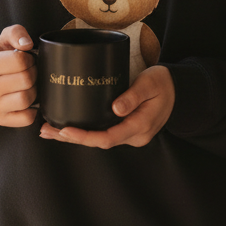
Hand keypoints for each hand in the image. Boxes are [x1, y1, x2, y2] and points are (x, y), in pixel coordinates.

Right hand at [0, 25, 36, 127]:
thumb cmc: (3, 56)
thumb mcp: (6, 38)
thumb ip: (16, 33)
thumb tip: (26, 44)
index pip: (19, 60)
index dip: (29, 58)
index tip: (26, 59)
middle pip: (25, 80)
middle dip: (33, 73)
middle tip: (30, 71)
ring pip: (26, 99)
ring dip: (34, 91)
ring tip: (28, 85)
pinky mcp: (1, 120)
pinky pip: (27, 118)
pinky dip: (33, 110)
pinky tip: (29, 100)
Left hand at [39, 65, 174, 148]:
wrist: (178, 90)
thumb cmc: (164, 83)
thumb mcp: (151, 84)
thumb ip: (134, 96)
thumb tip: (115, 108)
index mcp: (140, 127)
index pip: (108, 137)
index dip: (84, 136)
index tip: (65, 130)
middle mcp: (134, 136)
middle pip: (99, 142)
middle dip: (71, 138)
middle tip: (47, 130)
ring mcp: (130, 134)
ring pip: (99, 139)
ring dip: (74, 136)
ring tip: (49, 130)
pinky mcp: (126, 128)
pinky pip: (103, 133)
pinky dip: (85, 131)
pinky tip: (68, 127)